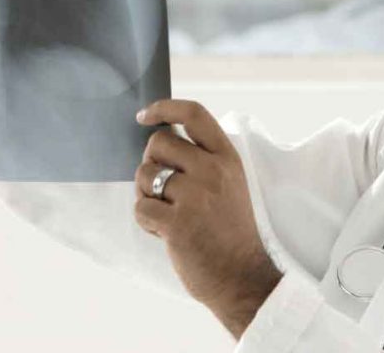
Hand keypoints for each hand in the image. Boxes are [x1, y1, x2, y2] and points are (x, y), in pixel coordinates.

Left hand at [134, 99, 282, 338]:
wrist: (242, 276)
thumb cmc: (229, 229)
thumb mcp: (229, 182)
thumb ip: (202, 158)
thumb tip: (160, 137)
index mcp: (226, 157)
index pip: (193, 114)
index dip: (163, 107)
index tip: (145, 116)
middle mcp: (212, 170)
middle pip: (158, 143)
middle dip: (151, 162)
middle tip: (163, 188)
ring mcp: (195, 196)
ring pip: (144, 175)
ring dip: (146, 195)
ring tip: (168, 214)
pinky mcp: (177, 223)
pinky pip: (140, 207)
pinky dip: (146, 221)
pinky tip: (166, 232)